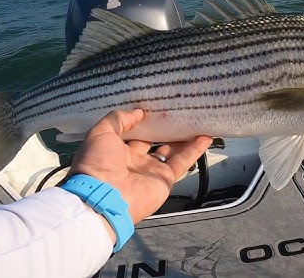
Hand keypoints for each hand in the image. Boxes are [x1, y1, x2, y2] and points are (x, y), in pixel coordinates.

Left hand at [67, 110, 212, 242]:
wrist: (103, 198)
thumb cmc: (97, 163)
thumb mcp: (100, 133)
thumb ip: (118, 120)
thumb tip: (138, 112)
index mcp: (116, 150)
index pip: (133, 133)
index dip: (144, 121)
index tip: (156, 106)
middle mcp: (135, 160)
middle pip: (154, 141)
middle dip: (165, 128)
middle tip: (179, 111)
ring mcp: (151, 170)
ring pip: (172, 150)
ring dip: (184, 137)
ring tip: (197, 120)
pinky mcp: (165, 180)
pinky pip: (182, 162)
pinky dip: (195, 150)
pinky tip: (206, 136)